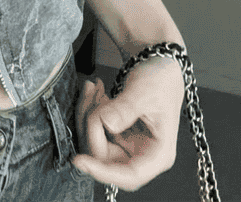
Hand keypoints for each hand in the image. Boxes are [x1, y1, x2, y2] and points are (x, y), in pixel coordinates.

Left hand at [71, 57, 185, 190]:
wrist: (158, 64)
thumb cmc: (160, 79)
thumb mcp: (144, 91)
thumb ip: (126, 108)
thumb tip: (106, 123)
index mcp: (159, 154)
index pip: (130, 176)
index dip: (103, 172)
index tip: (80, 160)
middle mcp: (143, 156)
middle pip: (105, 158)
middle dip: (90, 125)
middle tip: (91, 93)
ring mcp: (128, 146)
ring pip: (95, 144)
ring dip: (87, 114)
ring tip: (93, 87)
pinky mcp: (117, 136)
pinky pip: (94, 131)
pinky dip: (89, 110)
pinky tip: (95, 91)